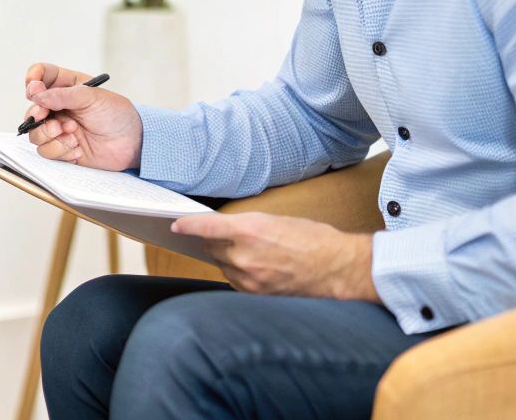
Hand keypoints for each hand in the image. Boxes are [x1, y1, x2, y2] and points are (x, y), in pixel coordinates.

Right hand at [22, 62, 143, 171]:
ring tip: (71, 132)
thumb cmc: (117, 114)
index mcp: (66, 87)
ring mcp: (59, 129)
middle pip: (32, 108)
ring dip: (49, 134)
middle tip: (44, 115)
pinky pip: (46, 151)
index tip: (34, 88)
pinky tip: (77, 148)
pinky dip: (60, 150)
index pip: (41, 76)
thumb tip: (38, 96)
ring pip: (35, 133)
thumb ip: (63, 95)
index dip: (33, 80)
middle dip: (36, 113)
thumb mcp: (92, 97)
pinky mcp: (62, 149)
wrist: (132, 142)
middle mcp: (59, 107)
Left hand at [169, 211, 377, 300]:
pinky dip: (238, 273)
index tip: (175, 225)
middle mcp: (244, 255)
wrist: (340, 268)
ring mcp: (250, 278)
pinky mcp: (257, 294)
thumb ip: (248, 226)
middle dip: (214, 241)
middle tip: (222, 236)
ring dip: (227, 258)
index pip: (206, 228)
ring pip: (223, 266)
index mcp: (249, 230)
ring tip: (246, 252)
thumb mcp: (278, 220)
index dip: (187, 226)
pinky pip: (236, 281)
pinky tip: (253, 267)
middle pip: (212, 248)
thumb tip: (227, 230)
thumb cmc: (315, 239)